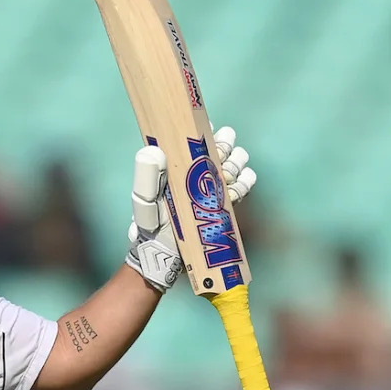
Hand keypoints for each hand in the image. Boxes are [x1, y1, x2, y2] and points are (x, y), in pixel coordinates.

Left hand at [125, 125, 256, 291]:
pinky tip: (239, 184)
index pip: (195, 138)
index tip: (209, 133)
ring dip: (237, 162)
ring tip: (230, 169)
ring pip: (235, 163)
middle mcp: (196, 172)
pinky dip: (244, 182)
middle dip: (226, 146)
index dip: (205, 132)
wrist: (166, 257)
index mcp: (176, 165)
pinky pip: (242, 185)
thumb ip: (147, 178)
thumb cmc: (151, 227)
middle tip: (223, 152)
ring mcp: (212, 187)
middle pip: (221, 147)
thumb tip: (154, 151)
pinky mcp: (224, 203)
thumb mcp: (146, 203)